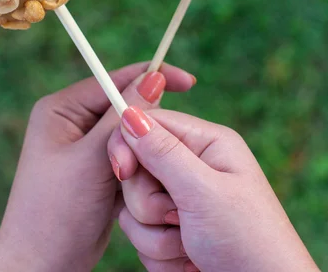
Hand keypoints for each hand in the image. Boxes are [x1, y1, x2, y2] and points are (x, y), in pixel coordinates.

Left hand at [0, 64, 195, 271]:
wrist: (41, 267)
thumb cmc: (56, 212)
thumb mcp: (92, 160)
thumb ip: (123, 118)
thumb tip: (156, 76)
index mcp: (61, 109)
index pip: (111, 80)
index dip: (150, 76)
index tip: (187, 81)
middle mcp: (71, 123)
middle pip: (122, 107)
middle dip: (147, 122)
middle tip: (172, 137)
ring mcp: (83, 147)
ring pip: (129, 134)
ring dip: (145, 147)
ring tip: (162, 162)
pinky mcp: (95, 170)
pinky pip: (128, 156)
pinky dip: (141, 165)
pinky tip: (153, 178)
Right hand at [108, 107, 319, 271]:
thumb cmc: (247, 240)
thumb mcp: (203, 191)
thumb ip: (162, 152)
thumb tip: (129, 112)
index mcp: (206, 143)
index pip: (150, 124)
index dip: (127, 143)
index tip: (122, 170)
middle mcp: (192, 167)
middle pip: (136, 169)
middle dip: (149, 203)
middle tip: (179, 218)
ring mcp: (181, 200)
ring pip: (133, 207)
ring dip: (156, 236)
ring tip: (191, 247)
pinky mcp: (172, 231)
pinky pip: (140, 235)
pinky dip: (160, 254)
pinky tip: (188, 261)